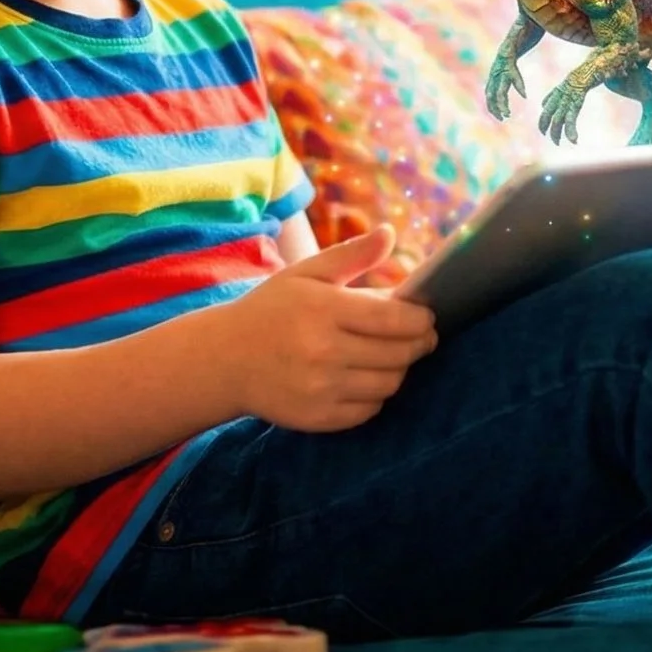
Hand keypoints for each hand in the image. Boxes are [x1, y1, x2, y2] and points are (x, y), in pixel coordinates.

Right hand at [218, 227, 437, 431]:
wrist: (223, 360)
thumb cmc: (271, 309)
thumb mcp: (306, 273)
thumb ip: (352, 254)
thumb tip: (389, 233)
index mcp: (323, 309)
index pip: (394, 318)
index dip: (421, 319)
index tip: (427, 316)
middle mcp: (323, 351)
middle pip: (399, 354)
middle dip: (419, 344)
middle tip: (422, 337)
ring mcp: (320, 388)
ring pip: (389, 384)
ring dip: (400, 369)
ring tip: (395, 356)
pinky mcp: (317, 417)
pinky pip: (369, 410)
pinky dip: (377, 394)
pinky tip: (368, 378)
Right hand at [487, 56, 525, 120]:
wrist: (502, 55)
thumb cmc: (511, 66)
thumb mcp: (516, 74)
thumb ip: (520, 85)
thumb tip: (525, 97)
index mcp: (499, 80)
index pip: (500, 95)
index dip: (503, 106)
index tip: (507, 114)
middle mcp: (493, 82)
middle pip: (492, 99)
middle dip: (496, 110)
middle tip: (503, 118)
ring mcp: (489, 84)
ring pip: (488, 99)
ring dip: (493, 109)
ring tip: (500, 117)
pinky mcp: (489, 85)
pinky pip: (489, 98)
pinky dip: (492, 105)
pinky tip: (497, 112)